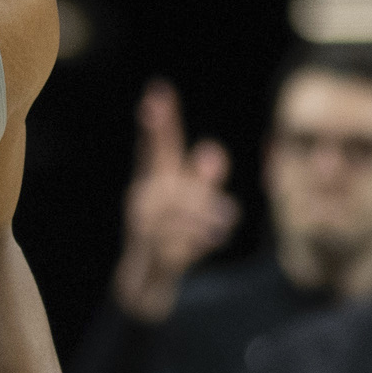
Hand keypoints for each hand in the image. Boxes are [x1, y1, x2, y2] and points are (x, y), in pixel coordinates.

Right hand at [109, 79, 232, 320]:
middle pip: (175, 184)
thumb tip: (213, 149)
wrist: (146, 281)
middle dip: (202, 194)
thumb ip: (205, 180)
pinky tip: (213, 240)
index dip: (160, 121)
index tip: (158, 91)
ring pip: (177, 212)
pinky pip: (175, 239)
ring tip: (227, 224)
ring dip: (205, 219)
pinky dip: (198, 240)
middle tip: (230, 212)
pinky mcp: (147, 248)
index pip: (157, 146)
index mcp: (153, 181)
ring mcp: (141, 224)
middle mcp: (142, 197)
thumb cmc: (172, 238)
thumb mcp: (193, 207)